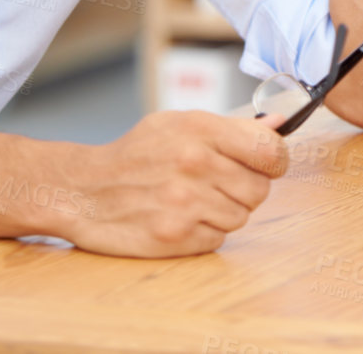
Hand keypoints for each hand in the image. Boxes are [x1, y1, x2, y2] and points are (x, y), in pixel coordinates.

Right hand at [64, 110, 288, 257]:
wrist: (83, 191)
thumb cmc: (136, 154)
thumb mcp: (178, 124)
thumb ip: (231, 126)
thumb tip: (280, 123)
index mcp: (199, 130)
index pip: (270, 149)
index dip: (275, 160)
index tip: (267, 164)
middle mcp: (194, 164)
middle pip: (260, 189)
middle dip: (245, 188)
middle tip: (217, 183)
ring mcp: (184, 204)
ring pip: (242, 216)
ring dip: (224, 211)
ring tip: (192, 199)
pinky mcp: (175, 237)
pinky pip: (218, 239)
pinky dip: (205, 232)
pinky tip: (180, 218)